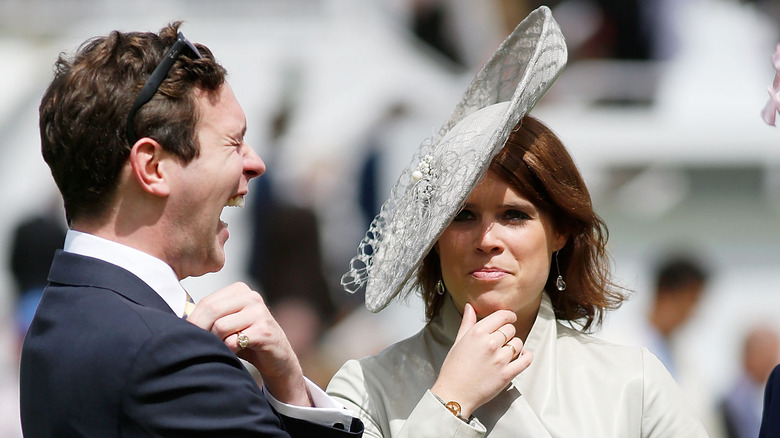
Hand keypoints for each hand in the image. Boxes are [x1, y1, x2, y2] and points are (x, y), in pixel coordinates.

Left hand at [186, 283, 310, 405]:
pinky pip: (233, 341)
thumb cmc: (246, 340)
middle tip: (198, 345)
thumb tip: (179, 320)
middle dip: (200, 331)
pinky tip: (237, 352)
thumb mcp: (227, 323)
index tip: (187, 336)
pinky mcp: (264, 331)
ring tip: (223, 348)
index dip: (193, 321)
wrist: (276, 358)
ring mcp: (260, 312)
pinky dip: (230, 350)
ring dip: (217, 342)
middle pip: (211, 311)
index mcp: (240, 290)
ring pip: (220, 326)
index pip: (207, 302)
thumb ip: (209, 317)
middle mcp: (251, 297)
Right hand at [431, 303, 532, 417]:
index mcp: (477, 333)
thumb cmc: (454, 369)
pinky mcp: (507, 374)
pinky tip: (522, 356)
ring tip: (505, 352)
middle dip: (508, 333)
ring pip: (518, 343)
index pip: (502, 316)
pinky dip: (526, 356)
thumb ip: (467, 322)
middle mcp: (490, 343)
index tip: (510, 318)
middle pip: (511, 329)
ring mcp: (500, 359)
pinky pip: (526, 360)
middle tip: (501, 341)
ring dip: (514, 346)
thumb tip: (470, 307)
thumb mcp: (458, 341)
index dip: (509, 316)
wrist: (454, 393)